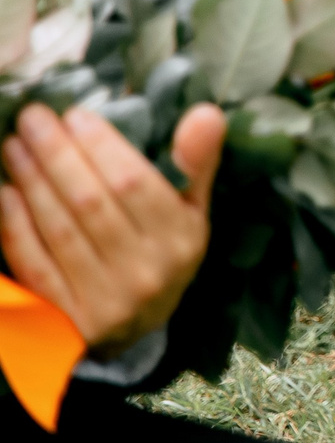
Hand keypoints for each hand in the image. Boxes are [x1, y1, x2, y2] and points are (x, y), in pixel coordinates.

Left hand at [0, 102, 222, 354]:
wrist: (136, 329)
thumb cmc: (163, 252)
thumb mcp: (192, 210)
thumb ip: (196, 162)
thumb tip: (207, 112)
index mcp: (180, 239)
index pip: (135, 184)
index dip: (101, 147)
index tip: (75, 115)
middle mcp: (144, 272)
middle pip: (90, 203)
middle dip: (57, 155)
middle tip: (34, 118)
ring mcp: (103, 299)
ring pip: (59, 229)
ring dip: (32, 182)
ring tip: (16, 146)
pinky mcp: (66, 319)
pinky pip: (35, 263)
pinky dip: (17, 225)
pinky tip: (7, 193)